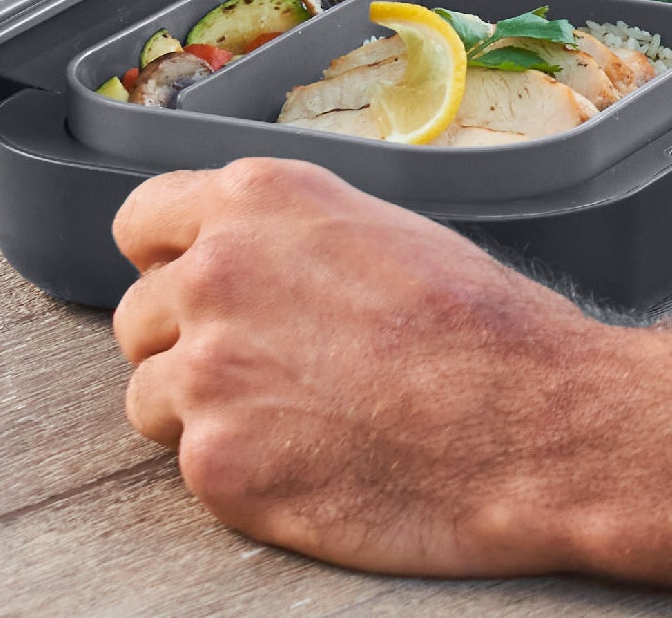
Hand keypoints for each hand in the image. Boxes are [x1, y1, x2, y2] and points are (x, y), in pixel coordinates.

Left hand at [112, 160, 603, 572]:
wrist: (531, 423)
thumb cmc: (485, 332)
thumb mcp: (388, 232)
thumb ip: (295, 241)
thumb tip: (254, 268)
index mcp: (262, 200)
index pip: (142, 221)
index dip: (169, 261)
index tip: (191, 289)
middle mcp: (217, 272)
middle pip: (139, 316)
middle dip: (188, 345)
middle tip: (267, 372)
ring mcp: (208, 369)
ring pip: (151, 397)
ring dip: (205, 413)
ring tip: (294, 421)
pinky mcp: (214, 461)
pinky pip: (191, 466)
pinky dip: (241, 472)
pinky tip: (311, 461)